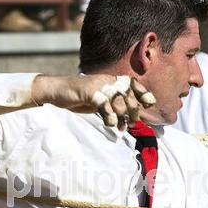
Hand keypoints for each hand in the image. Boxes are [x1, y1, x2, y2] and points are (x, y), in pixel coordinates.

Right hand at [32, 74, 155, 129]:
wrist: (56, 91)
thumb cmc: (79, 97)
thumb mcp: (100, 100)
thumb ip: (113, 105)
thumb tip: (130, 117)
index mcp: (111, 80)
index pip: (132, 83)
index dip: (142, 93)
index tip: (150, 103)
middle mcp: (107, 80)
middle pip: (127, 94)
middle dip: (133, 111)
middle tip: (132, 123)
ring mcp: (98, 85)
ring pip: (118, 100)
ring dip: (122, 116)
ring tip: (121, 127)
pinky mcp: (88, 92)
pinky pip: (103, 104)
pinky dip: (109, 115)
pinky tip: (110, 124)